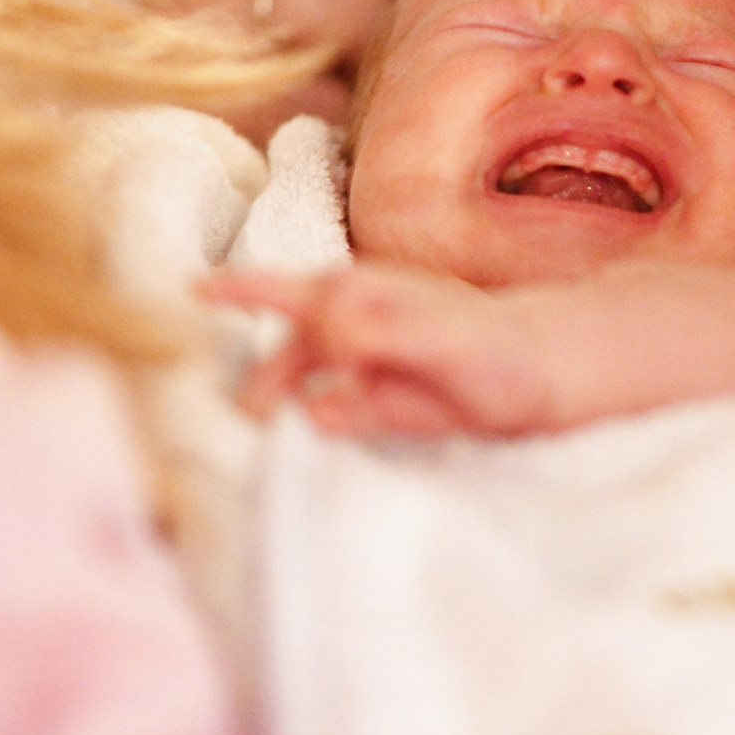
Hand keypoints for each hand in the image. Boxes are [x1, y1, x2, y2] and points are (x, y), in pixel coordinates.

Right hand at [216, 266, 554, 438]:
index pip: (286, 292)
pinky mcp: (370, 407)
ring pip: (297, 389)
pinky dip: (312, 429)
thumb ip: (379, 331)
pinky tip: (313, 444)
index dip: (238, 289)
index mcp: (357, 294)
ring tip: (268, 441)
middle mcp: (347, 327)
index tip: (193, 290)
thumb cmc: (491, 345)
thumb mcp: (438, 336)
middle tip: (251, 422)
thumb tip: (319, 333)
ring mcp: (356, 368)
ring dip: (279, 411)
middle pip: (282, 354)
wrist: (541, 376)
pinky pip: (325, 418)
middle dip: (258, 384)